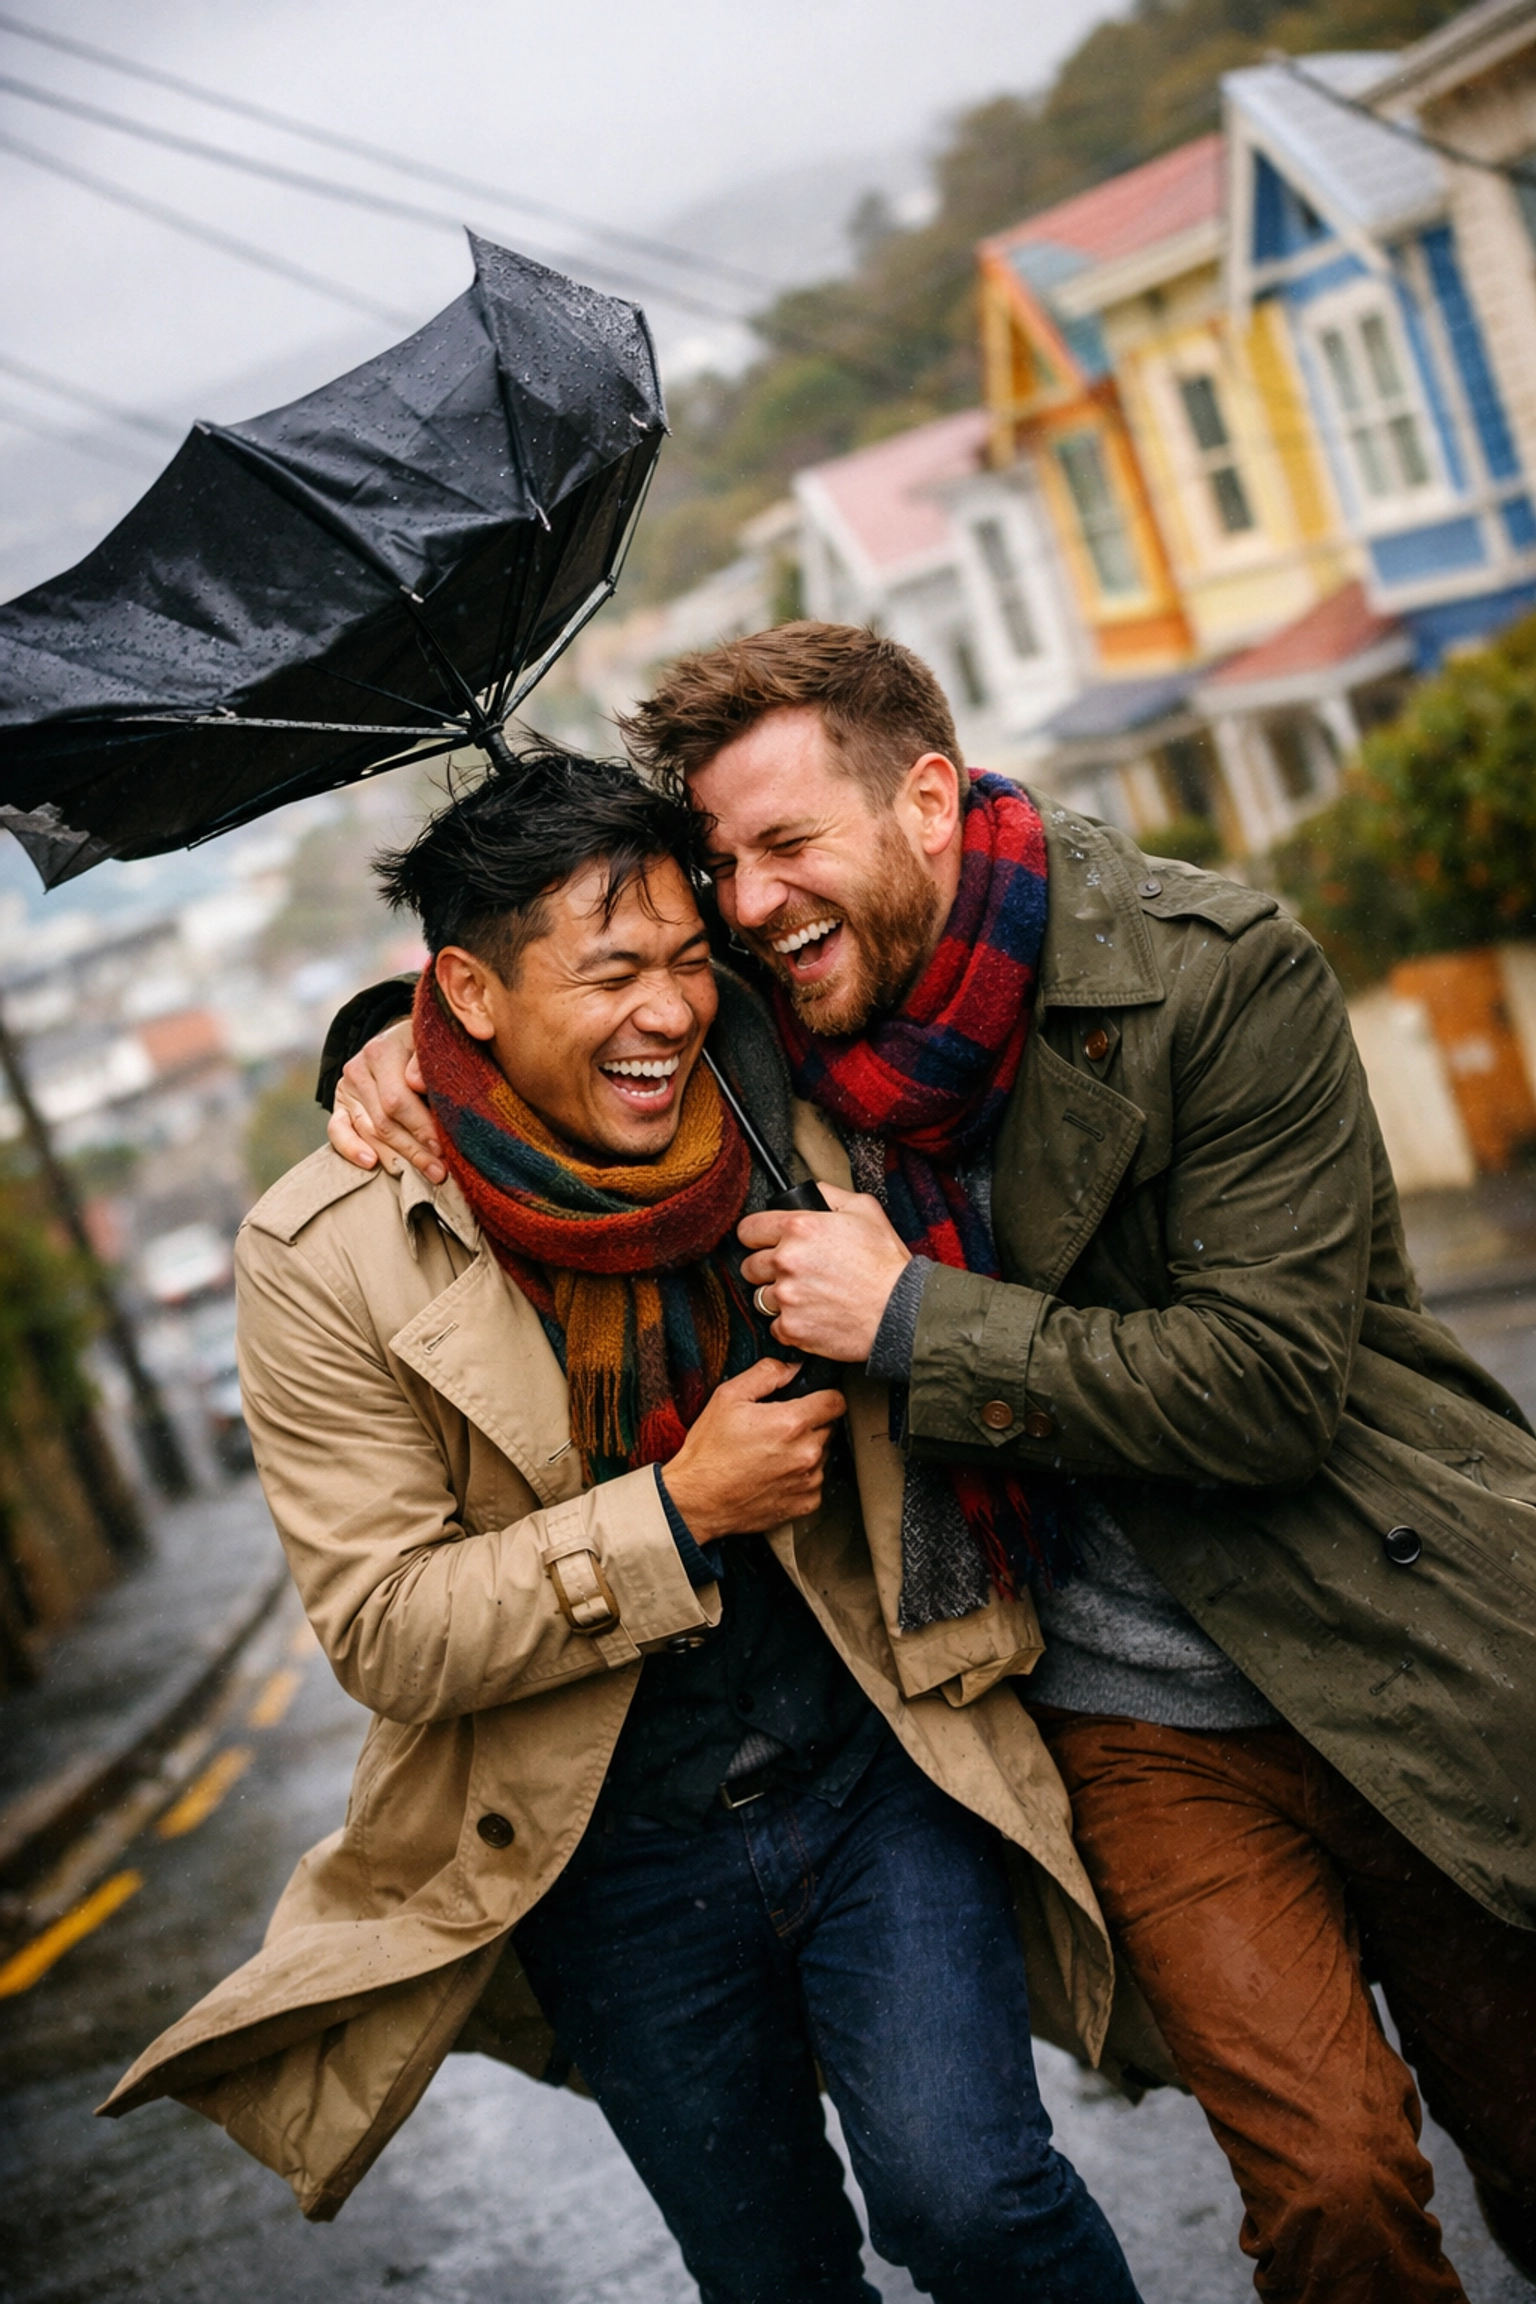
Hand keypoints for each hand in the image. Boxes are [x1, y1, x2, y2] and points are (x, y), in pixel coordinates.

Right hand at [327, 1018, 446, 1183]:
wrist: (404, 1042)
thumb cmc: (426, 1048)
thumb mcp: (434, 1045)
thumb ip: (426, 1061)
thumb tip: (415, 1082)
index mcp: (382, 1051)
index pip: (398, 1100)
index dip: (421, 1128)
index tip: (443, 1148)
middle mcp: (359, 1069)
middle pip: (385, 1121)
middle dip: (415, 1150)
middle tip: (439, 1172)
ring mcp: (347, 1088)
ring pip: (369, 1131)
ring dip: (397, 1158)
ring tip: (425, 1174)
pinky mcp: (340, 1104)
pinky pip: (337, 1130)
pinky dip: (351, 1149)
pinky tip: (370, 1163)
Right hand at [662, 1358, 844, 1540]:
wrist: (697, 1500)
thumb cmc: (709, 1452)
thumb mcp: (728, 1397)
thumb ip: (766, 1373)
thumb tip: (792, 1367)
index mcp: (791, 1423)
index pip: (836, 1401)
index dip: (823, 1396)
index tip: (811, 1400)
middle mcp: (806, 1453)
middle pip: (830, 1427)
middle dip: (811, 1423)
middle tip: (780, 1428)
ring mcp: (808, 1481)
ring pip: (823, 1454)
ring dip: (806, 1450)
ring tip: (773, 1453)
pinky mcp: (806, 1503)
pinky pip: (816, 1482)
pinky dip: (801, 1477)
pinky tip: (775, 1474)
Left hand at [738, 1183, 909, 1362]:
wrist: (901, 1310)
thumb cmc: (886, 1262)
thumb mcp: (864, 1209)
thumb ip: (828, 1194)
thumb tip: (809, 1193)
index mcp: (798, 1228)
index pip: (748, 1230)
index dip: (757, 1236)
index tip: (764, 1244)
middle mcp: (786, 1261)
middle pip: (750, 1266)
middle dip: (767, 1269)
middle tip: (794, 1273)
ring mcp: (786, 1297)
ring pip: (760, 1298)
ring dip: (779, 1298)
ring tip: (808, 1296)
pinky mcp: (792, 1328)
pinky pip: (775, 1326)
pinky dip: (791, 1324)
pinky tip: (814, 1316)